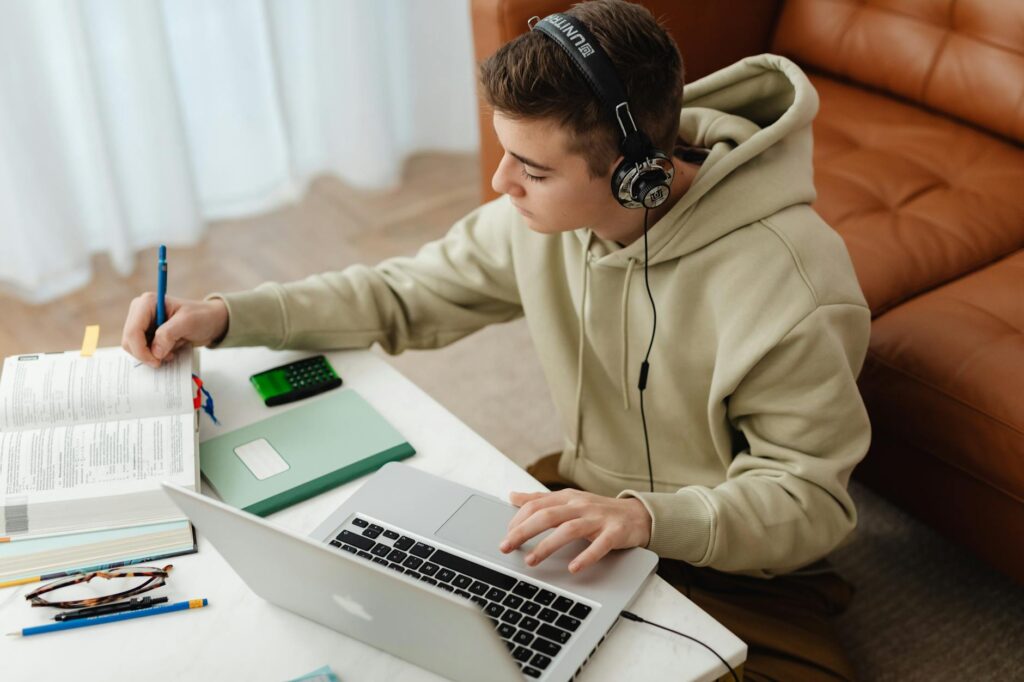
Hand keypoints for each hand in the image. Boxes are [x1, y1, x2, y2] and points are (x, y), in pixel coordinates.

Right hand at [121, 293, 228, 367]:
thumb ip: (168, 334)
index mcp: (147, 303)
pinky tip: (168, 352)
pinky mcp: (146, 333)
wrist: (211, 321)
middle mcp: (140, 311)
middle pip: (129, 341)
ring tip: (170, 352)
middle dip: (146, 354)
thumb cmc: (201, 317)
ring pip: (133, 348)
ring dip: (151, 355)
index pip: (133, 331)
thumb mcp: (188, 323)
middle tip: (164, 360)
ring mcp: (142, 323)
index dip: (141, 350)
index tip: (156, 361)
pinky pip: (141, 350)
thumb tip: (154, 352)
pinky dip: (154, 355)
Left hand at [499, 489, 651, 573]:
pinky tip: (574, 568)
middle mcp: (580, 506)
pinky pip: (600, 545)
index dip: (518, 520)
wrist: (636, 514)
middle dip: (523, 531)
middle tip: (506, 547)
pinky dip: (586, 556)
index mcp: (567, 498)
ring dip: (547, 545)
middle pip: (547, 516)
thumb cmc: (598, 510)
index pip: (536, 505)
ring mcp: (598, 519)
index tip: (505, 536)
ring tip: (531, 561)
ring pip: (568, 529)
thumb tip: (513, 496)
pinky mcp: (614, 533)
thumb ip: (541, 499)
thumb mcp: (568, 500)